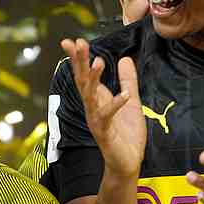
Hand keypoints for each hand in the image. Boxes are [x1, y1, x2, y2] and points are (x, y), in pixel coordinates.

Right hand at [64, 39, 144, 178]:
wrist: (127, 162)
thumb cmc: (126, 134)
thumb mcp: (131, 102)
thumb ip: (127, 81)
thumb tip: (125, 58)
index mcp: (97, 99)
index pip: (85, 75)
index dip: (79, 59)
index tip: (72, 41)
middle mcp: (92, 107)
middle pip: (83, 81)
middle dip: (80, 62)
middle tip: (78, 43)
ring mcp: (96, 120)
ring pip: (91, 96)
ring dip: (93, 79)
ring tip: (98, 61)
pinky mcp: (105, 132)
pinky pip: (108, 116)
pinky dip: (115, 105)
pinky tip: (124, 95)